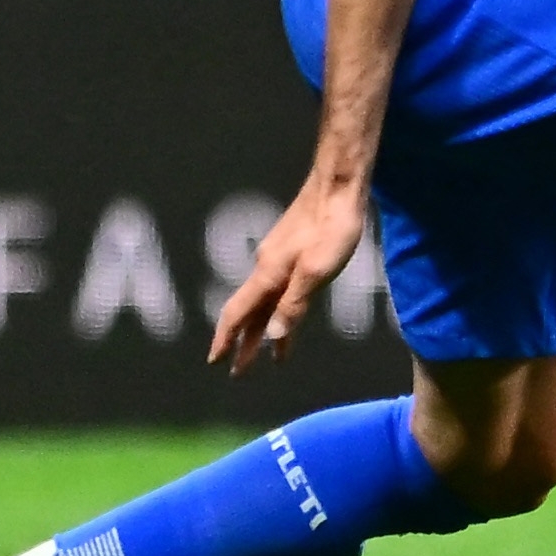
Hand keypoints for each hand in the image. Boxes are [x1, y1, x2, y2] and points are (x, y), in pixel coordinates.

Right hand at [209, 176, 365, 373]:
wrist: (340, 185)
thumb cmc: (332, 227)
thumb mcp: (317, 271)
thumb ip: (294, 303)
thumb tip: (270, 337)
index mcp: (269, 274)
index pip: (238, 313)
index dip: (226, 339)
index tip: (216, 362)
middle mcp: (267, 266)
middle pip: (249, 311)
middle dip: (244, 342)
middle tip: (239, 370)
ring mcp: (279, 255)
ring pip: (265, 299)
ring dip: (263, 327)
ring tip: (268, 353)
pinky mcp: (293, 247)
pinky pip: (278, 286)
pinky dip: (278, 307)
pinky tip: (285, 311)